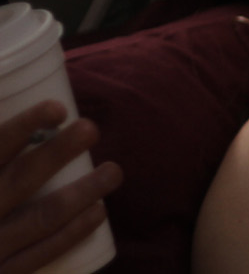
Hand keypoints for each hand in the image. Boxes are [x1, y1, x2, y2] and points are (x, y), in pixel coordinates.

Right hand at [0, 101, 121, 273]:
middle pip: (21, 179)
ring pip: (43, 216)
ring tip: (112, 171)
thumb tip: (25, 116)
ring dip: (84, 191)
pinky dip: (74, 231)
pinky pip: (44, 252)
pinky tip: (98, 211)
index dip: (24, 127)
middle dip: (58, 151)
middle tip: (90, 128)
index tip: (58, 109)